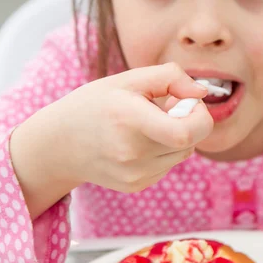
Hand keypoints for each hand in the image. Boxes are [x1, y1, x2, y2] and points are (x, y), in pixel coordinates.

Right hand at [11, 63, 212, 218]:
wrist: (60, 143)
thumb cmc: (96, 104)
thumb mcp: (128, 79)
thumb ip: (171, 76)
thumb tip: (202, 92)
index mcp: (129, 120)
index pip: (185, 133)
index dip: (200, 116)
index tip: (188, 102)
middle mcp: (132, 153)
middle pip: (190, 141)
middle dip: (189, 120)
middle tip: (166, 107)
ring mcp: (134, 174)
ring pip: (183, 154)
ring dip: (176, 136)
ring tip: (148, 124)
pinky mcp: (136, 186)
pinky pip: (168, 165)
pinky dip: (164, 151)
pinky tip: (139, 141)